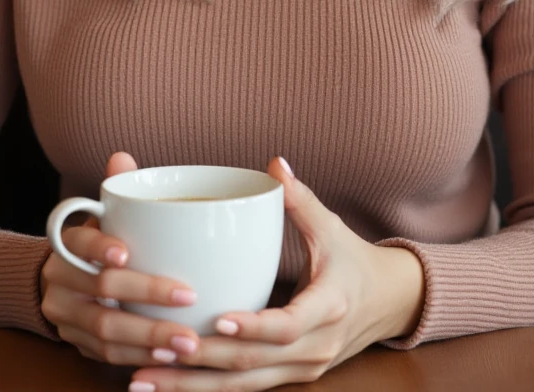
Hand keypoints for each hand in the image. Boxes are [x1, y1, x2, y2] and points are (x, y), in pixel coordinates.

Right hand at [40, 152, 204, 369]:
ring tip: (188, 340)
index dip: (99, 247)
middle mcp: (60, 281)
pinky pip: (108, 355)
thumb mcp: (103, 217)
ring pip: (105, 329)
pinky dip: (140, 356)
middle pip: (100, 290)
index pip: (78, 242)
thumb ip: (117, 192)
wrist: (57, 285)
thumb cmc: (97, 243)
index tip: (125, 253)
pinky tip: (169, 356)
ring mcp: (66, 317)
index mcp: (68, 244)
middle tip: (189, 296)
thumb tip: (121, 157)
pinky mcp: (78, 344)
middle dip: (147, 295)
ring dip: (150, 337)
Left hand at [125, 156, 425, 390]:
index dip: (253, 325)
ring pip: (244, 385)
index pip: (287, 325)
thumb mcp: (331, 227)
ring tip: (146, 381)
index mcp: (328, 308)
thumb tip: (274, 164)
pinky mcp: (289, 378)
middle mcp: (316, 347)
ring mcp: (303, 369)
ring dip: (194, 386)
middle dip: (203, 362)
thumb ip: (300, 199)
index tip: (216, 318)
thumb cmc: (352, 259)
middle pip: (255, 364)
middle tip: (156, 352)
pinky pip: (245, 389)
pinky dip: (207, 388)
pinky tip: (169, 386)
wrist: (388, 303)